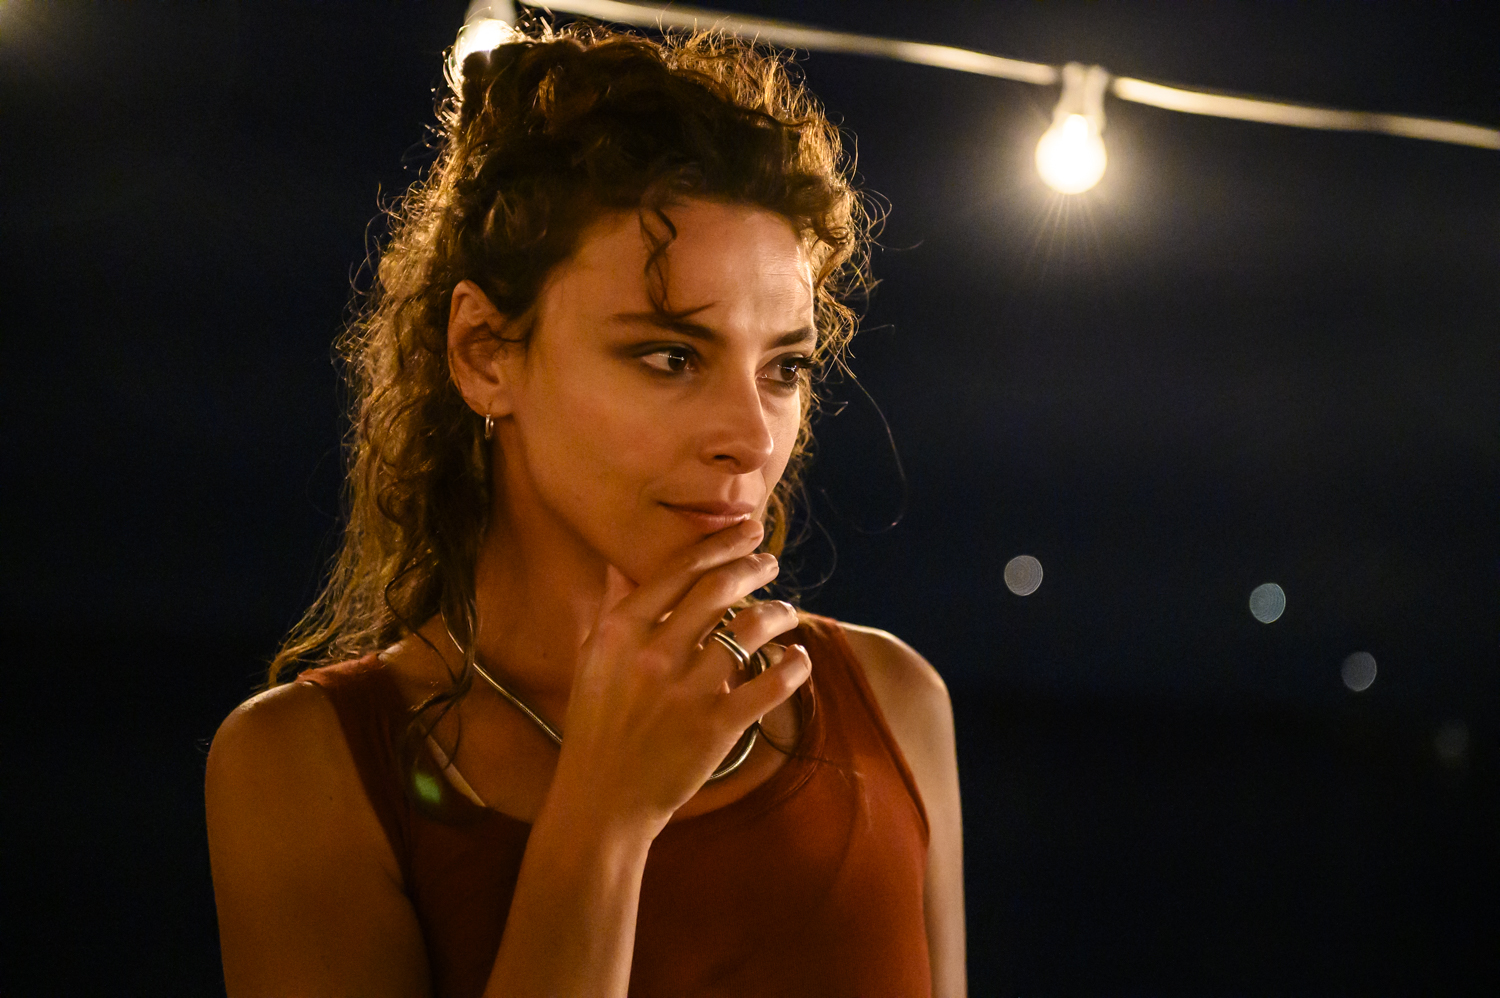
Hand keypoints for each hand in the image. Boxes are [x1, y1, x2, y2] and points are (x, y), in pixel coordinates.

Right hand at [549, 520, 810, 836]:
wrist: (603, 799)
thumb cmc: (597, 726)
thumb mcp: (592, 661)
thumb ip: (613, 609)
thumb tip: (621, 564)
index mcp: (621, 631)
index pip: (680, 569)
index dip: (721, 544)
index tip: (747, 531)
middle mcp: (654, 654)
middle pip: (719, 589)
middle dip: (753, 567)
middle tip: (771, 561)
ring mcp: (688, 691)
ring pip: (751, 629)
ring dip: (778, 612)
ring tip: (786, 612)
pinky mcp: (717, 726)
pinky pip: (771, 683)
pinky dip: (793, 665)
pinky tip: (798, 658)